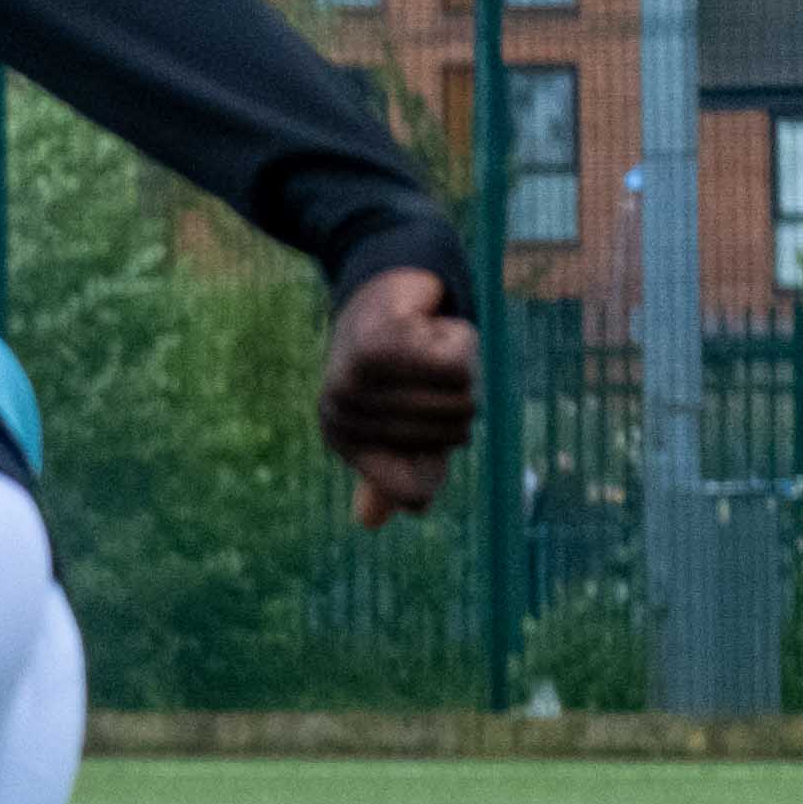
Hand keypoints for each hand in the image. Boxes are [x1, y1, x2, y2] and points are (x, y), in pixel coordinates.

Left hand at [321, 265, 477, 525]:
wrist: (389, 280)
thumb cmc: (401, 356)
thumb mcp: (402, 419)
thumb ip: (393, 472)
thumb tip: (371, 523)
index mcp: (344, 441)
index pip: (414, 490)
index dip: (439, 456)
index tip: (426, 425)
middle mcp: (341, 416)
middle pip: (452, 435)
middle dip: (458, 398)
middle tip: (426, 368)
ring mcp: (354, 380)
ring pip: (459, 396)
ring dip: (461, 365)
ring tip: (426, 344)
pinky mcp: (379, 344)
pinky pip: (457, 365)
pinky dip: (460, 340)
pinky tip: (429, 323)